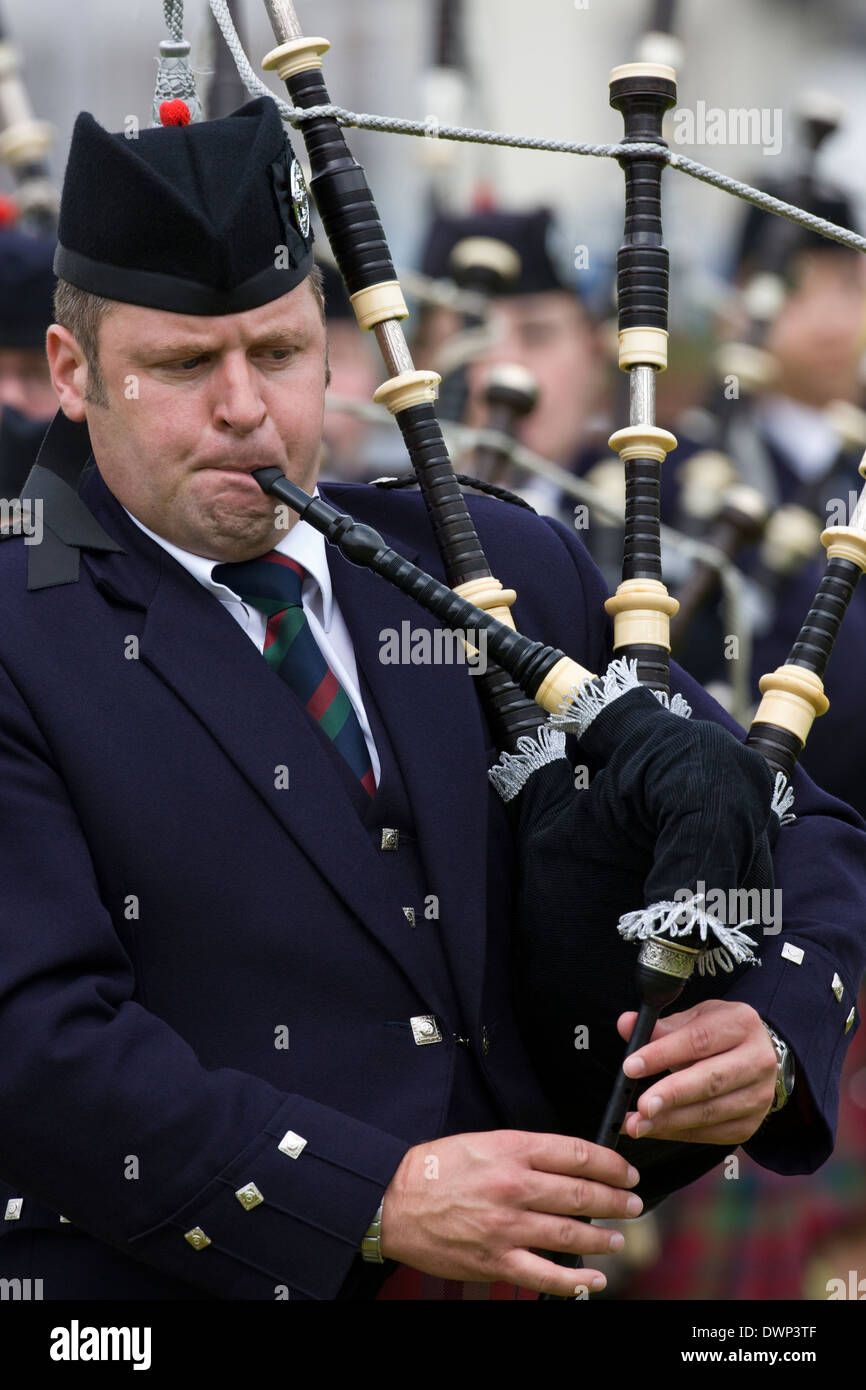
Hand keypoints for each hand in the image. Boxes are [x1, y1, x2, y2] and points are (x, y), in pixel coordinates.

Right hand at [379, 1129, 642, 1297]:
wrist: (394, 1202)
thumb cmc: (435, 1169)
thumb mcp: (482, 1141)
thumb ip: (523, 1151)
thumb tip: (566, 1162)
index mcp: (511, 1150)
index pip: (576, 1154)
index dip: (609, 1163)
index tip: (624, 1169)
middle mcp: (513, 1187)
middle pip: (580, 1193)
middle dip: (615, 1199)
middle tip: (632, 1202)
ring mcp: (506, 1227)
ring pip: (570, 1234)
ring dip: (603, 1237)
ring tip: (618, 1236)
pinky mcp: (496, 1261)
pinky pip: (545, 1275)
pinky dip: (575, 1280)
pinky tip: (594, 1278)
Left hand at [618, 999, 777, 1144]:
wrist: (757, 1058)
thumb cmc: (718, 1034)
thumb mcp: (694, 1019)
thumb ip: (660, 1026)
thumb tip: (626, 1023)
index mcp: (742, 1024)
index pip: (698, 1041)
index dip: (662, 1054)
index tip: (631, 1067)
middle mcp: (757, 1061)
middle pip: (710, 1081)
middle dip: (671, 1095)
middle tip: (641, 1106)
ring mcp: (758, 1096)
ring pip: (710, 1112)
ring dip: (669, 1121)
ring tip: (637, 1124)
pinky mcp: (750, 1125)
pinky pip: (709, 1134)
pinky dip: (677, 1133)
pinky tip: (653, 1129)